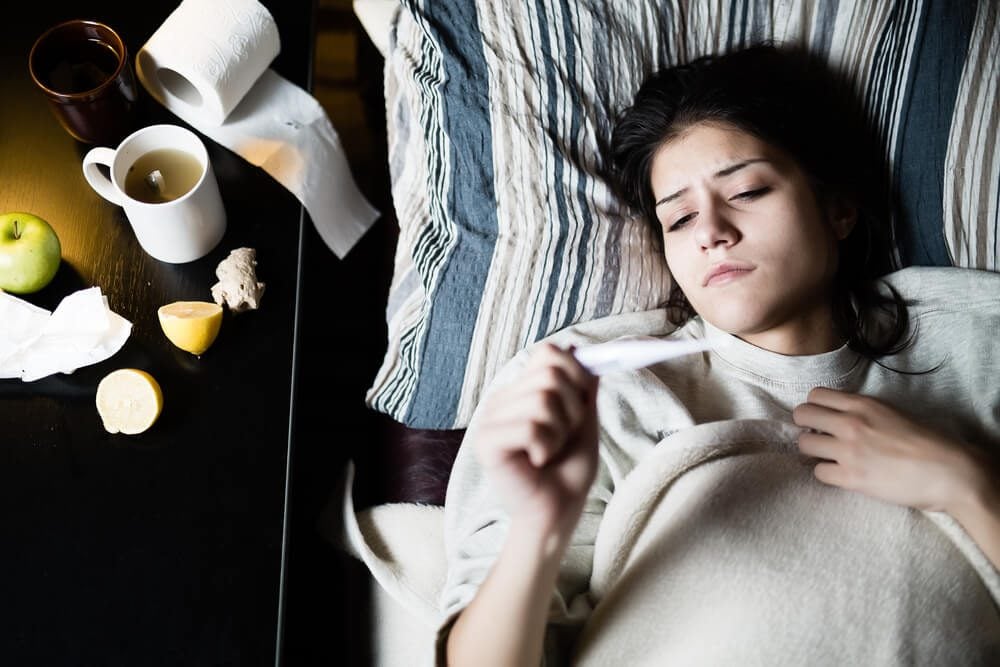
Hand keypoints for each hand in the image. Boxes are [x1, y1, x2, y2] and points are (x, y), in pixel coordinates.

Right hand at [472, 343, 598, 534]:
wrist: (557, 512)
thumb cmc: (568, 471)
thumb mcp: (585, 421)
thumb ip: (583, 386)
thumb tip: (579, 348)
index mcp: (523, 390)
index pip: (548, 352)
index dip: (575, 374)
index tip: (579, 408)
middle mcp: (503, 398)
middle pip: (550, 375)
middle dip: (573, 409)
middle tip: (562, 437)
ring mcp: (490, 418)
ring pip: (542, 401)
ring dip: (559, 432)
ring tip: (548, 451)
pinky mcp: (486, 442)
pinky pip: (529, 427)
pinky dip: (545, 447)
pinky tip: (536, 461)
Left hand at [792, 387, 991, 513]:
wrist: (948, 472)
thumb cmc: (927, 442)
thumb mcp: (892, 413)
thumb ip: (863, 411)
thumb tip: (839, 415)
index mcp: (862, 404)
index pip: (816, 395)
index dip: (815, 407)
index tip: (822, 418)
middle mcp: (850, 423)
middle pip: (801, 415)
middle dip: (806, 425)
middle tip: (819, 436)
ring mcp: (848, 451)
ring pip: (804, 444)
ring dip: (814, 450)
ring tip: (829, 456)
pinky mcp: (851, 477)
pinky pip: (818, 472)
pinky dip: (826, 473)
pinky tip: (841, 474)